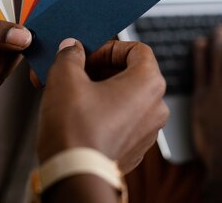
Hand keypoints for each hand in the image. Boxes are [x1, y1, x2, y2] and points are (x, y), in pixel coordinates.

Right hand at [37, 39, 168, 173]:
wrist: (74, 174)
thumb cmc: (75, 128)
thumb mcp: (65, 77)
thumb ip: (70, 55)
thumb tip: (71, 48)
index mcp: (149, 83)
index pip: (138, 49)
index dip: (109, 47)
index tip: (88, 54)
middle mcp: (156, 107)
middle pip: (132, 74)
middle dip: (100, 69)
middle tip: (75, 72)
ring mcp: (148, 132)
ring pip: (126, 99)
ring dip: (100, 91)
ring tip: (72, 93)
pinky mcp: (135, 150)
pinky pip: (123, 121)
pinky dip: (104, 113)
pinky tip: (79, 116)